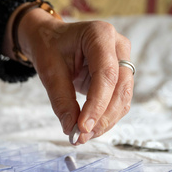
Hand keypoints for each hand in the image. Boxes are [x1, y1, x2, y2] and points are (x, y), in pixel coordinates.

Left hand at [6, 5, 132, 143]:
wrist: (51, 39)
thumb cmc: (49, 47)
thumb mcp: (48, 70)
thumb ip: (61, 99)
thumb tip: (71, 129)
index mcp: (100, 35)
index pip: (106, 74)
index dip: (97, 104)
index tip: (83, 127)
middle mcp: (118, 46)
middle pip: (121, 88)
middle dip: (103, 117)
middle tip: (82, 136)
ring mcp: (122, 60)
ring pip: (123, 98)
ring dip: (105, 121)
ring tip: (82, 136)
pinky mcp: (120, 76)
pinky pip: (118, 101)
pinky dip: (105, 117)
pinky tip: (89, 128)